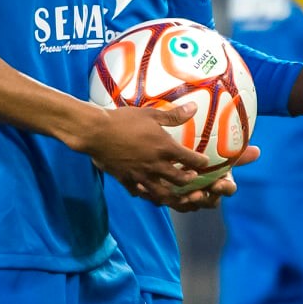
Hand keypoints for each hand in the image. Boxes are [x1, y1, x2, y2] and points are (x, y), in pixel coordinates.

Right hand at [76, 103, 212, 205]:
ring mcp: (141, 176)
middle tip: (194, 178)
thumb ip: (174, 115)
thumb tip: (195, 108)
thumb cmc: (124, 120)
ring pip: (162, 193)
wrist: (97, 133)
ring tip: (177, 193)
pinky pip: (141, 194)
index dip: (201, 162)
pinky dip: (148, 195)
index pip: (190, 159)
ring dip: (173, 195)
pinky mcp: (127, 181)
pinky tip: (149, 193)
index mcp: (164, 148)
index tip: (205, 162)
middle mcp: (156, 166)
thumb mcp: (151, 115)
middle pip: (179, 180)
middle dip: (190, 181)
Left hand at [168, 146, 259, 212]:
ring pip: (194, 205)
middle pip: (211, 201)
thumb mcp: (218, 148)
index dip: (225, 188)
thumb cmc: (204, 151)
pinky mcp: (178, 198)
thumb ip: (236, 151)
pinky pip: (178, 205)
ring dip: (190, 202)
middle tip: (196, 194)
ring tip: (184, 196)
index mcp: (222, 180)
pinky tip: (170, 196)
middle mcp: (209, 191)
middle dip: (205, 199)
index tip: (218, 184)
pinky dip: (175, 201)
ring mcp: (194, 196)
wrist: (179, 152)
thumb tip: (258, 151)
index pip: (229, 188)